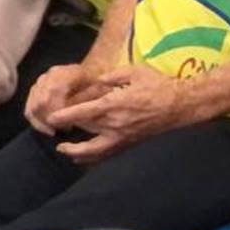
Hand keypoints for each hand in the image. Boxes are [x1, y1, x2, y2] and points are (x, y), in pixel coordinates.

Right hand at [24, 61, 104, 135]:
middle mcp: (49, 75)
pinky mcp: (35, 90)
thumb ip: (86, 101)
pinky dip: (36, 122)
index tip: (69, 126)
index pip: (53, 93)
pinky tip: (48, 129)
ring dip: (43, 123)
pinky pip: (29, 109)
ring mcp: (40, 82)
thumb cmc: (97, 83)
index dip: (58, 112)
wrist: (90, 72)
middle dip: (50, 120)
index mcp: (65, 72)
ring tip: (56, 130)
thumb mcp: (98, 89)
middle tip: (64, 130)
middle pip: (40, 102)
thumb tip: (73, 117)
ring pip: (33, 107)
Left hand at [47, 63, 191, 162]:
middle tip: (52, 126)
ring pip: (93, 150)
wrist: (179, 106)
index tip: (51, 118)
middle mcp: (116, 124)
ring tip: (63, 150)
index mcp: (115, 104)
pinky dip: (92, 158)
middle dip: (67, 129)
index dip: (65, 116)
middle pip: (84, 130)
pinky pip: (106, 155)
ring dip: (76, 151)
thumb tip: (96, 80)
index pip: (84, 113)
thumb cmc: (158, 85)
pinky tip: (83, 158)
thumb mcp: (135, 71)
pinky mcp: (128, 144)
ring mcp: (122, 137)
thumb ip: (112, 76)